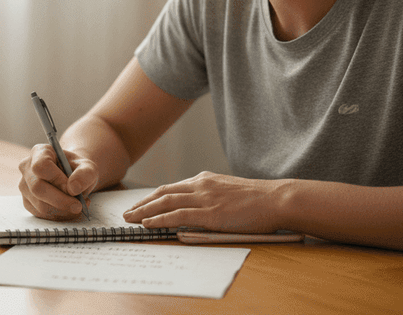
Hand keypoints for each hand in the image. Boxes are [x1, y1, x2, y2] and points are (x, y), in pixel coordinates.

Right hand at [18, 143, 98, 219]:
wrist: (73, 178)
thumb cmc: (78, 170)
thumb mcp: (88, 167)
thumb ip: (85, 174)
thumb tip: (73, 188)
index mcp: (40, 152)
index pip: (41, 166)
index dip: (56, 179)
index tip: (73, 189)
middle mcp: (27, 167)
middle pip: (38, 188)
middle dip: (61, 200)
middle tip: (79, 206)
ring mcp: (24, 186)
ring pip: (39, 204)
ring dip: (62, 210)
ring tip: (78, 205)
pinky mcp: (27, 202)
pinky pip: (41, 214)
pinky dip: (58, 215)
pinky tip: (69, 209)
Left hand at [122, 172, 281, 232]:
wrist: (275, 199)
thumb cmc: (257, 200)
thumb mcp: (229, 192)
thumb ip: (211, 196)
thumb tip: (198, 208)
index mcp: (205, 180)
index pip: (171, 188)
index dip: (153, 197)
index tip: (140, 204)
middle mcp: (201, 185)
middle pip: (163, 193)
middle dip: (142, 203)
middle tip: (127, 213)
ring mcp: (205, 198)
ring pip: (165, 202)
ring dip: (144, 211)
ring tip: (130, 219)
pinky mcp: (210, 213)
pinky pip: (178, 214)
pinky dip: (160, 218)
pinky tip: (148, 223)